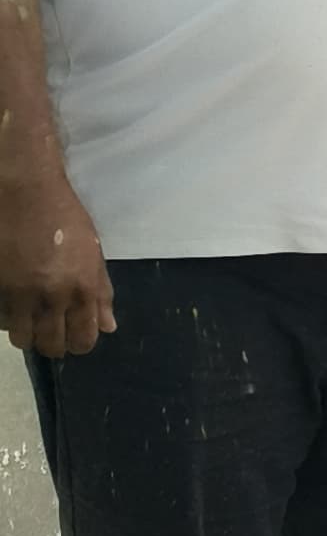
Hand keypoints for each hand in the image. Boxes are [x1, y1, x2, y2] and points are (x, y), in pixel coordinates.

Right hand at [0, 167, 111, 356]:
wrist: (24, 190)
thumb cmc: (63, 216)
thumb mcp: (93, 252)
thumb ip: (101, 292)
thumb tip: (108, 327)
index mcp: (82, 288)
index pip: (84, 340)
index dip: (79, 343)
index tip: (73, 335)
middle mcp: (52, 297)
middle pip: (51, 346)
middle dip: (53, 342)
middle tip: (49, 327)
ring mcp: (19, 294)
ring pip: (22, 339)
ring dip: (27, 331)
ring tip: (29, 315)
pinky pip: (1, 320)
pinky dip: (7, 317)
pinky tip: (12, 302)